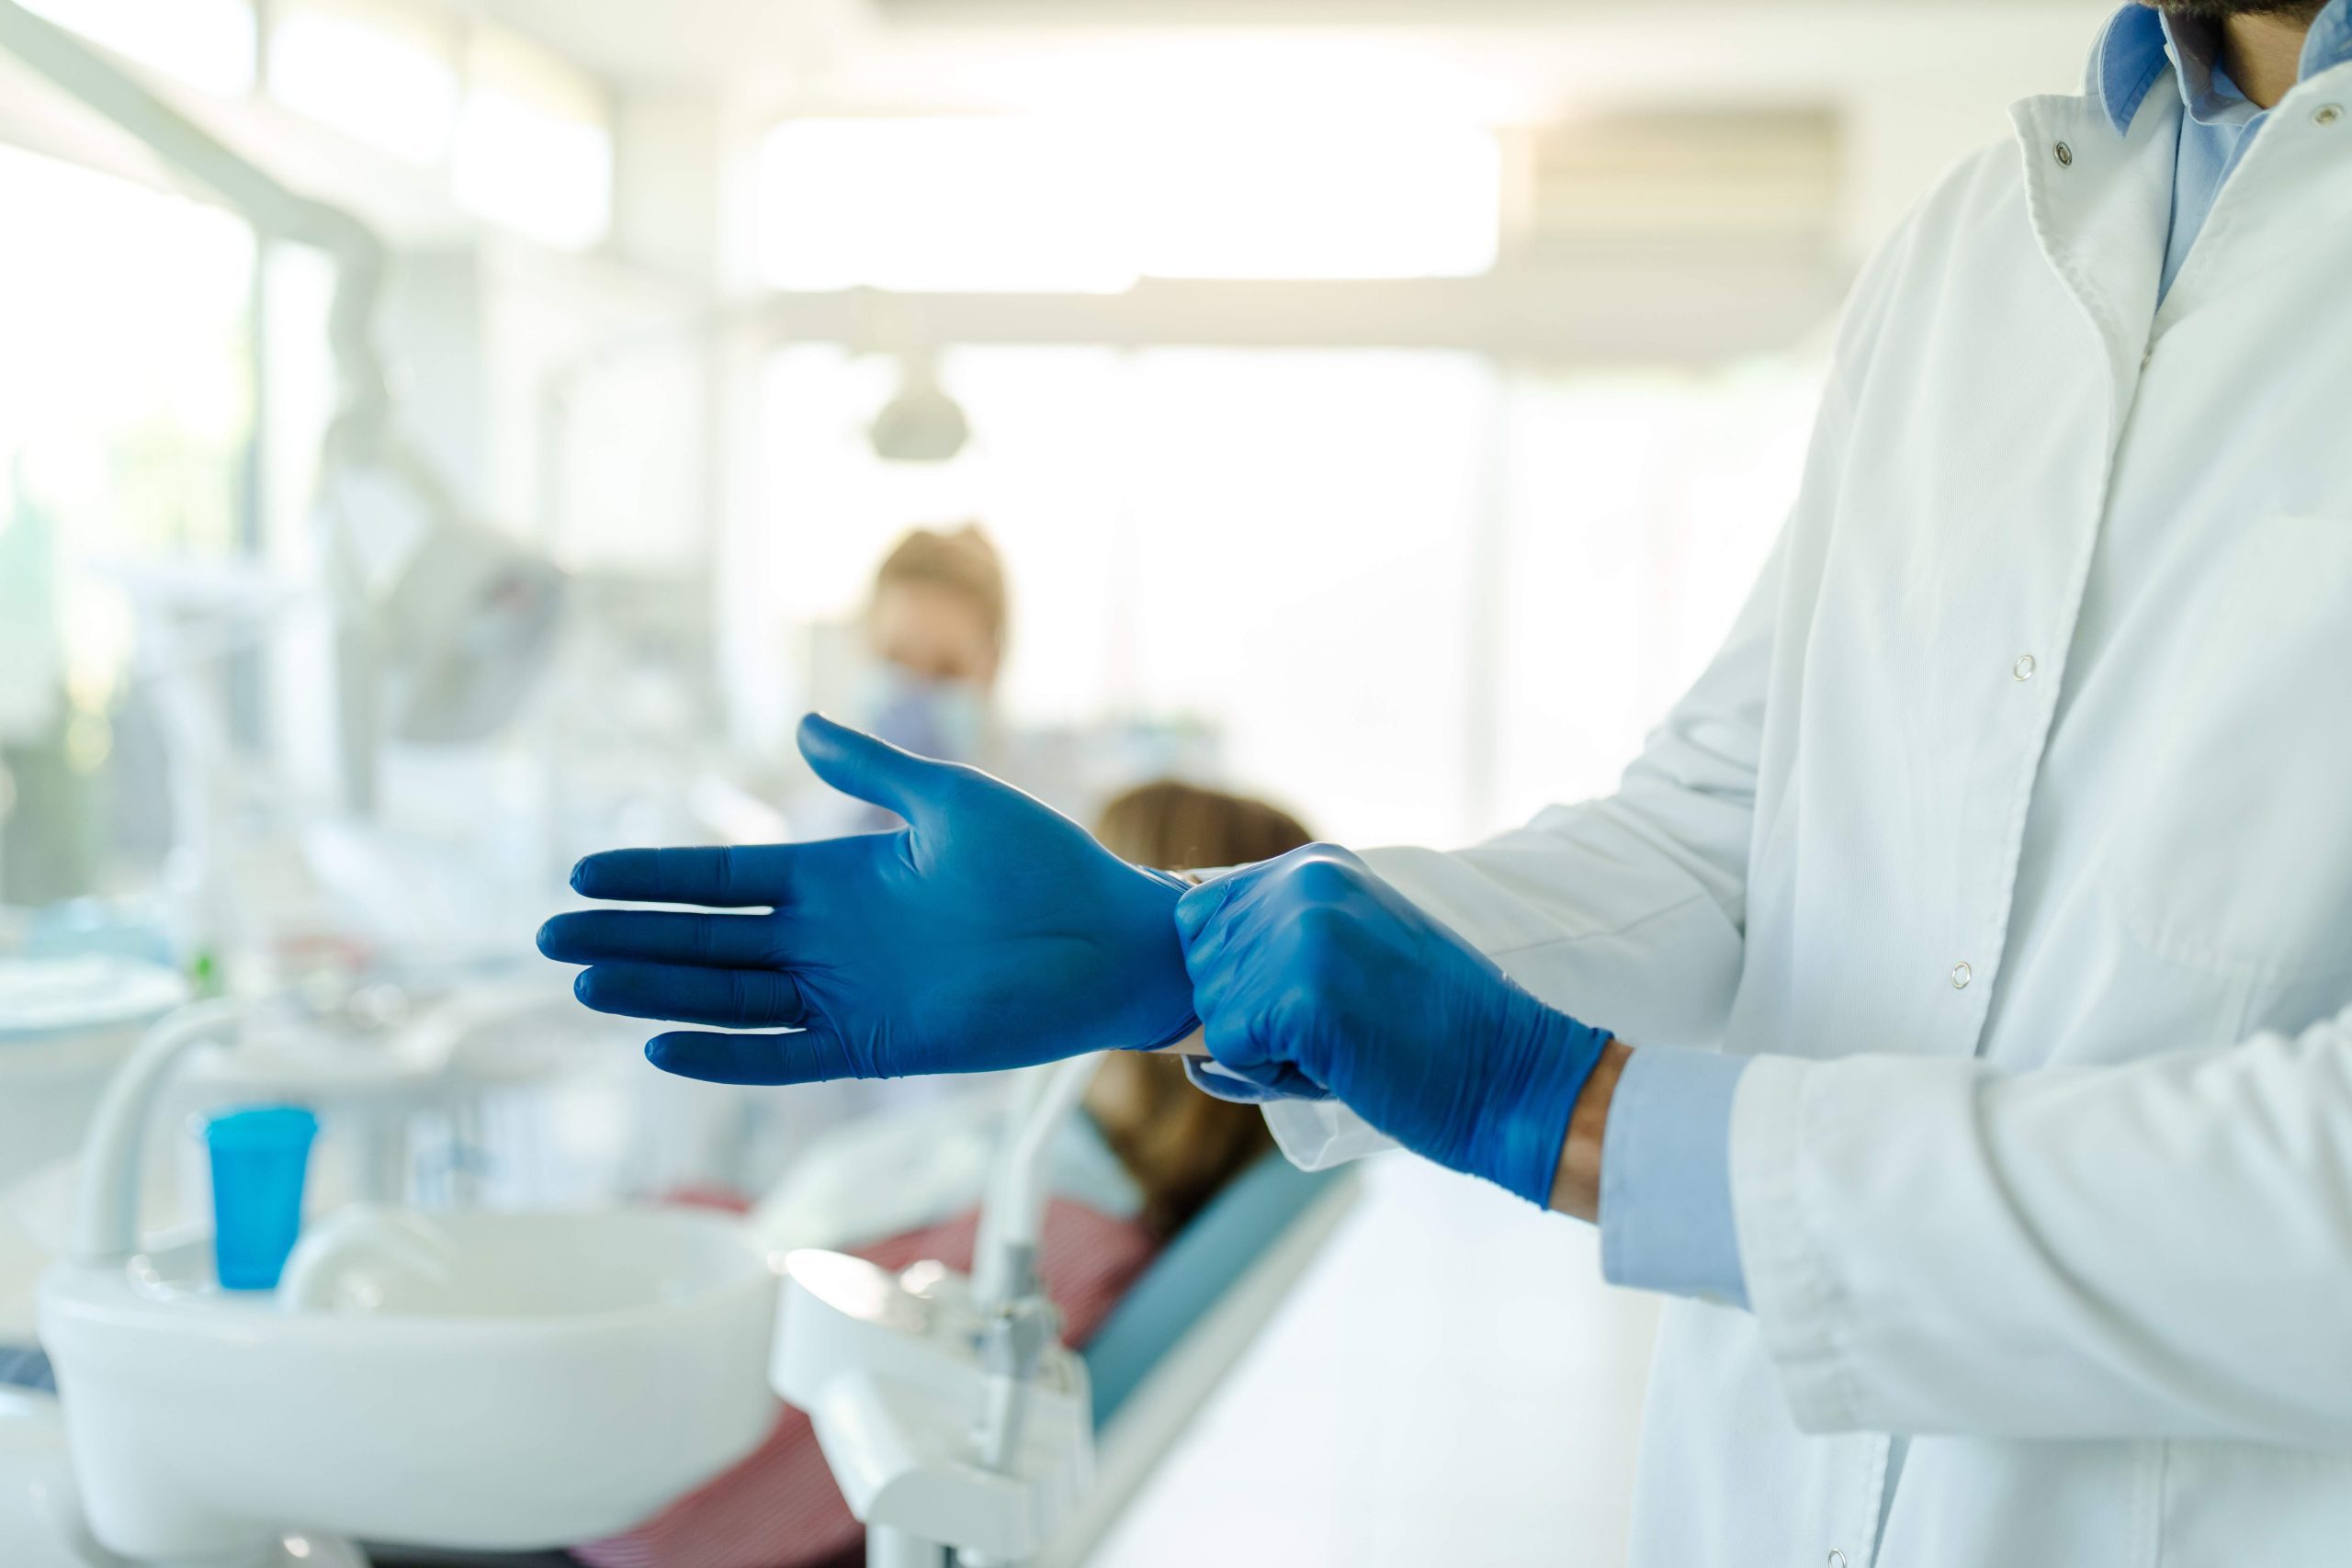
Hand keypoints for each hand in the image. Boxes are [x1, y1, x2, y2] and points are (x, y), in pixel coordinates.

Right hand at [537, 714, 1197, 1082]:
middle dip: (630, 935)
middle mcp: (829, 941)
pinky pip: (784, 1054)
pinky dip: (727, 1054)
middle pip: (706, 940)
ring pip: (729, 996)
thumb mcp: (947, 801)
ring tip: (585, 981)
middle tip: (549, 933)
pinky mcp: (874, 1045)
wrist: (1111, 939)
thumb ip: (871, 770)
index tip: (585, 869)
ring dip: (659, 990)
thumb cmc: (1045, 863)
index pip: (723, 879)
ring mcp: (846, 995)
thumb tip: (803, 725)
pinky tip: (663, 1045)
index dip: (654, 876)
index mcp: (838, 879)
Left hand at [1176, 845, 1611, 1204]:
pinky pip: (1228, 1049)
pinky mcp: (1302, 994)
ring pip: (1211, 1009)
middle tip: (1332, 1025)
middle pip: (1199, 965)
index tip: (1302, 996)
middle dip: (1246, 1012)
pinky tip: (1338, 1064)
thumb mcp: (1354, 945)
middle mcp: (1304, 883)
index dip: (1231, 971)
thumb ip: (1278, 932)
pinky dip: (1271, 1075)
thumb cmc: (1432, 1028)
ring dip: (1261, 1047)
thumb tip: (1181, 943)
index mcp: (1317, 865)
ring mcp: (1303, 934)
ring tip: (1341, 1042)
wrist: (1509, 1075)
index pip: (1200, 910)